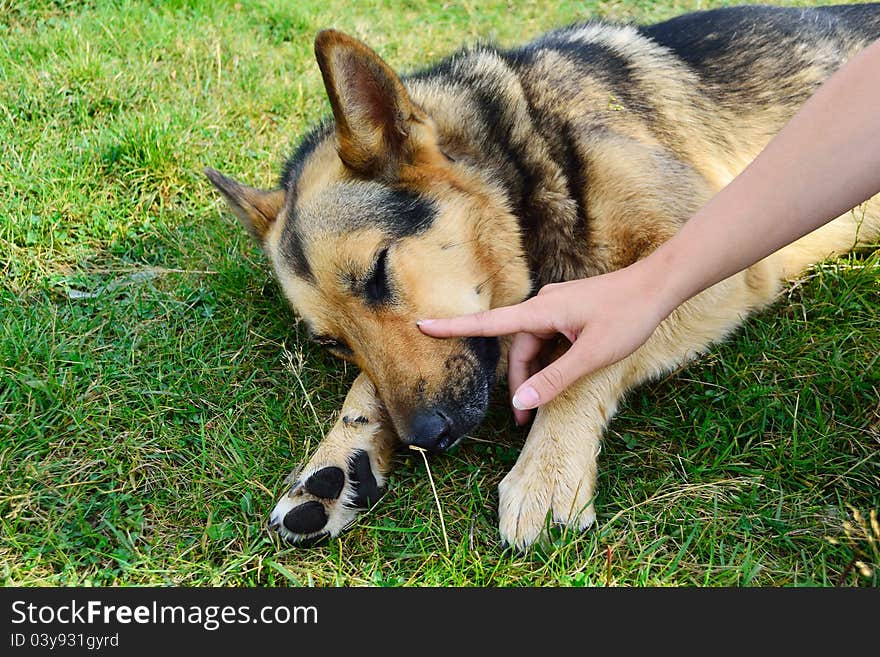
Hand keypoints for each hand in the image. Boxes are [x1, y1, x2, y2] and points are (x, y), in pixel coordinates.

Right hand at [418, 262, 671, 423]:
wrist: (658, 286)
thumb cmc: (628, 316)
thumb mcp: (591, 355)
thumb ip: (554, 379)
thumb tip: (520, 403)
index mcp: (542, 311)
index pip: (489, 323)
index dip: (454, 327)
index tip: (423, 325)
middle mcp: (544, 305)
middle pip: (518, 347)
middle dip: (519, 382)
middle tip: (523, 419)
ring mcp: (558, 307)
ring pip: (535, 345)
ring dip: (536, 373)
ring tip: (544, 404)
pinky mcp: (569, 310)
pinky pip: (549, 338)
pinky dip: (549, 359)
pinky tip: (563, 373)